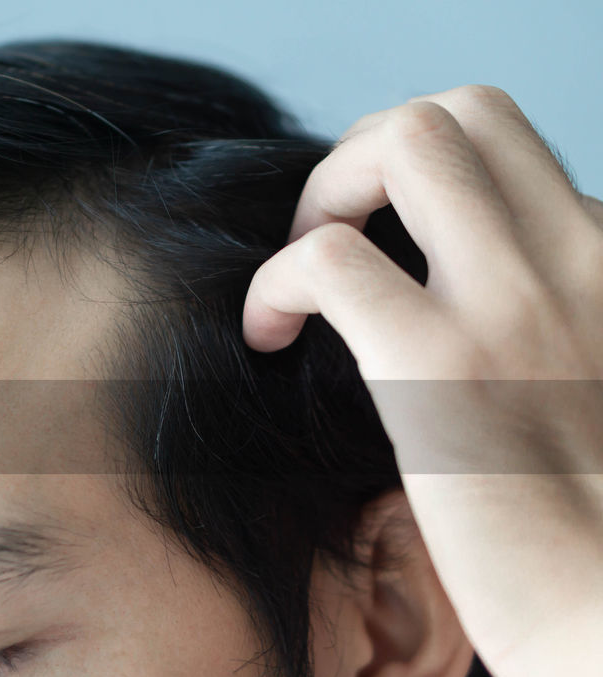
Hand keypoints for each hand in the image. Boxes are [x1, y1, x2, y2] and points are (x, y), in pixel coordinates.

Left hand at [242, 84, 602, 676]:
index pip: (516, 164)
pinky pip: (326, 260)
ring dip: (327, 189)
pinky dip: (275, 283)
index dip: (430, 194)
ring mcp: (516, 306)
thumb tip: (471, 333)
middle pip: (465, 115)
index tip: (389, 252)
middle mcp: (584, 262)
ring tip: (301, 272)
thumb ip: (555, 343)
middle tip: (337, 232)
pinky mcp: (439, 370)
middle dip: (371, 153)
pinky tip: (268, 338)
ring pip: (408, 142)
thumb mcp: (598, 402)